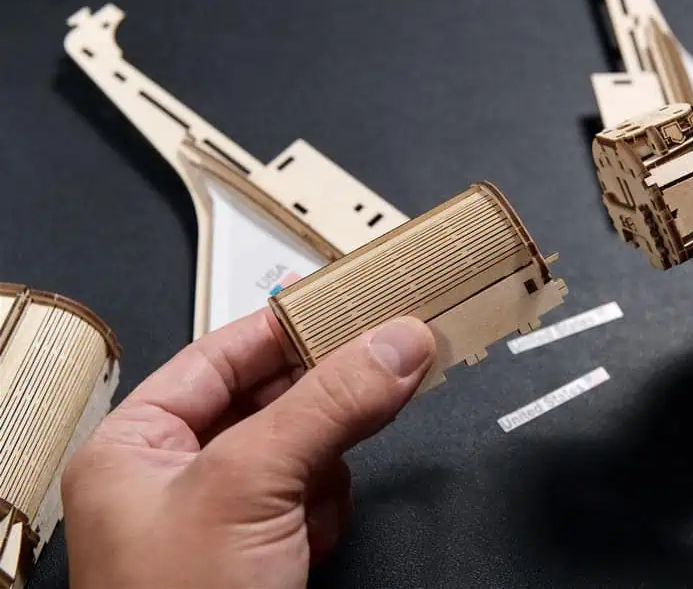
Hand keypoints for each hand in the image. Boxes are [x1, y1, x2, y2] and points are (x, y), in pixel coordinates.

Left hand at [61, 310, 435, 588]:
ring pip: (304, 446)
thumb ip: (327, 404)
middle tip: (389, 353)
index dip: (290, 326)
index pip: (223, 355)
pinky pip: (318, 495)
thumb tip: (394, 343)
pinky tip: (315, 538)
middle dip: (324, 397)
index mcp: (138, 446)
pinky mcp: (268, 550)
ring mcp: (227, 516)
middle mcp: (179, 476)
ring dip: (326, 465)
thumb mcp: (249, 486)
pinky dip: (328, 509)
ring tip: (318, 494)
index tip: (353, 302)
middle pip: (273, 399)